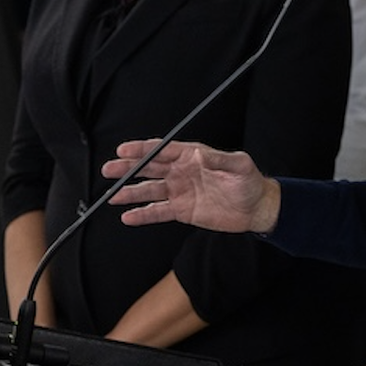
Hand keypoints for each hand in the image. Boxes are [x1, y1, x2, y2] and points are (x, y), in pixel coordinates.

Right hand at [104, 140, 281, 233]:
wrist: (256, 208)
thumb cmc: (249, 182)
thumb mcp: (239, 165)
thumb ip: (220, 159)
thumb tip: (201, 155)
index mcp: (192, 156)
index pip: (162, 150)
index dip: (142, 149)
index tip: (123, 149)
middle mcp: (182, 172)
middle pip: (149, 168)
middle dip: (128, 168)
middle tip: (109, 169)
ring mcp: (180, 191)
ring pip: (149, 190)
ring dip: (130, 192)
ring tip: (112, 195)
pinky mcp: (182, 210)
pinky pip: (158, 212)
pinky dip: (143, 214)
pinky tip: (128, 216)